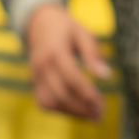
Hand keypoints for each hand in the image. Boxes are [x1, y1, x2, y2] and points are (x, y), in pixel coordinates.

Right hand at [25, 3, 111, 120]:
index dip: (86, 93)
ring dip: (71, 112)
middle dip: (81, 108)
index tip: (101, 104)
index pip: (70, 78)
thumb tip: (106, 75)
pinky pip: (44, 103)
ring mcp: (34, 75)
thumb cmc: (66, 28)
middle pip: (60, 94)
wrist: (39, 23)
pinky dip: (61, 110)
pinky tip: (78, 111)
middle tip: (100, 114)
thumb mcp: (83, 33)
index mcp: (55, 51)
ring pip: (50, 102)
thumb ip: (93, 53)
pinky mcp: (33, 82)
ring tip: (91, 116)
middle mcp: (41, 65)